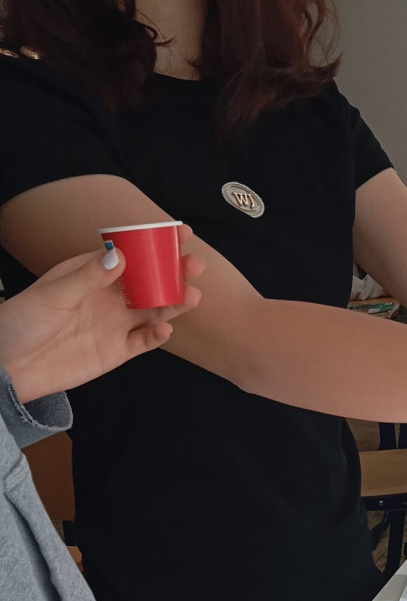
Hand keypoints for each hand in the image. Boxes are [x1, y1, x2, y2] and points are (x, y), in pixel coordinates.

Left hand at [0, 224, 203, 402]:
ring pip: (153, 310)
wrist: (10, 366)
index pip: (129, 254)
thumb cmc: (22, 323)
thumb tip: (122, 256)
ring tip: (193, 296)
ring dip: (174, 303)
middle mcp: (108, 297)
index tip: (178, 233)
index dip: (154, 244)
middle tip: (194, 265)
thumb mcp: (53, 294)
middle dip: (174, 273)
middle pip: (149, 282)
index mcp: (91, 273)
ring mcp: (115, 324)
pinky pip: (144, 342)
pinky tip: (164, 330)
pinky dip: (157, 337)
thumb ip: (89, 276)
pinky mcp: (117, 351)